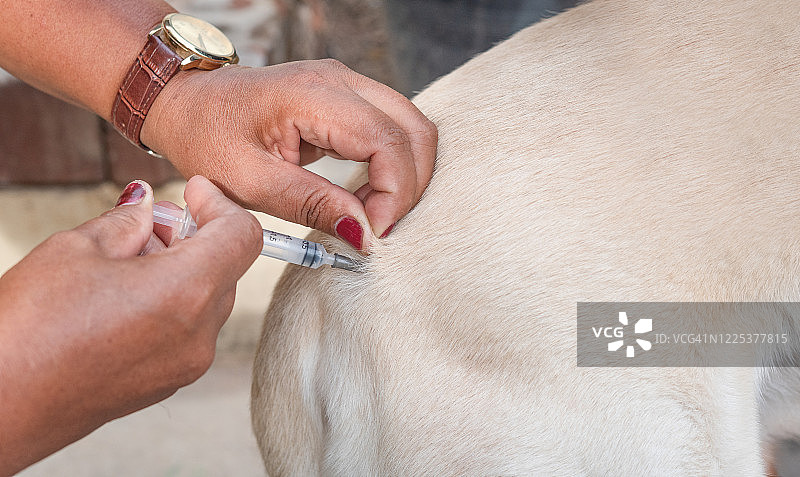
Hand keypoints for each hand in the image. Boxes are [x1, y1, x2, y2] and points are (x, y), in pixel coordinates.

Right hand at [0, 176, 261, 474]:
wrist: (0, 406)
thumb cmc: (28, 331)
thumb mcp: (76, 249)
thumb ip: (128, 220)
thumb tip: (148, 205)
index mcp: (187, 292)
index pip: (243, 236)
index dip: (221, 204)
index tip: (197, 192)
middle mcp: (199, 333)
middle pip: (225, 267)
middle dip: (194, 236)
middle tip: (148, 225)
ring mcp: (187, 364)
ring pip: (208, 299)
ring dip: (182, 270)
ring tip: (124, 262)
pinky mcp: (168, 382)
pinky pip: (189, 330)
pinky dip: (173, 303)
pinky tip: (124, 297)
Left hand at [140, 59, 437, 249]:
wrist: (187, 103)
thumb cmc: (207, 137)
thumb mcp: (250, 182)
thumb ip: (310, 204)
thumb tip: (364, 233)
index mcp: (311, 95)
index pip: (386, 140)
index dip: (394, 191)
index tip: (374, 232)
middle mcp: (338, 79)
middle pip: (413, 129)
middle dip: (409, 185)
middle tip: (379, 227)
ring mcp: (346, 83)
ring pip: (410, 128)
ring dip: (403, 176)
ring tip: (370, 213)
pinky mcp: (347, 96)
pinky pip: (392, 129)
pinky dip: (392, 166)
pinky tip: (366, 194)